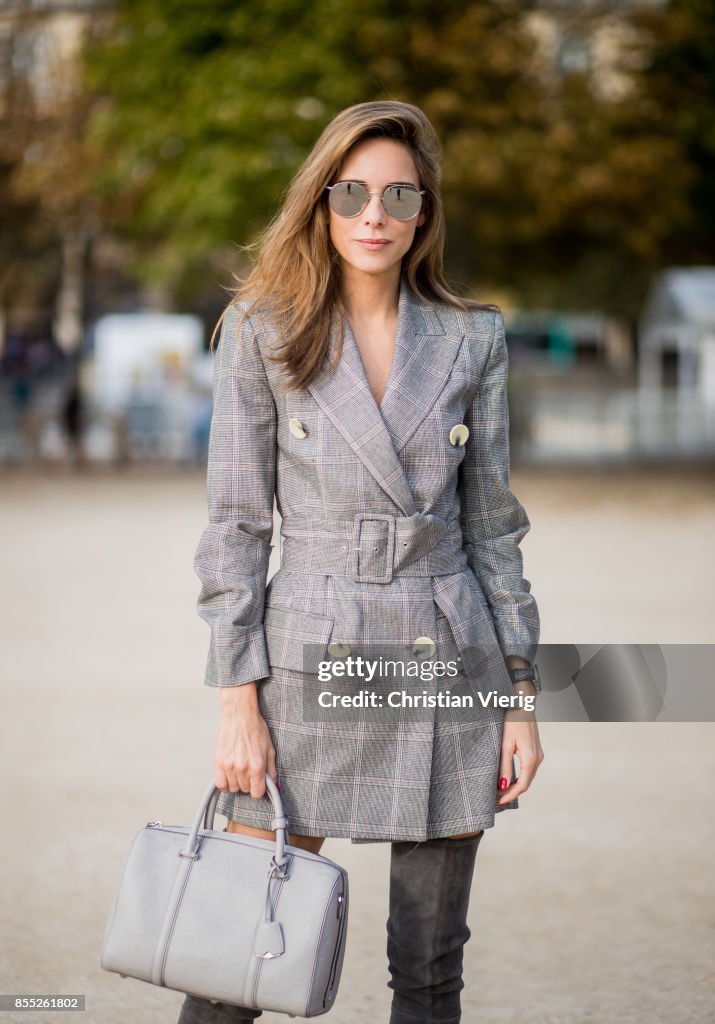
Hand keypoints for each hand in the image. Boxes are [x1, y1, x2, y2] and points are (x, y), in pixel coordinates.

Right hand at [214, 683, 277, 799]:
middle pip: (244, 790)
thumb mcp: (270, 749)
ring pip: (232, 788)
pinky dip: (224, 783)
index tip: (258, 785)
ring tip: (239, 770)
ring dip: (236, 782)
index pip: (257, 793)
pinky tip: (229, 775)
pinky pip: (220, 784)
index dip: (258, 790)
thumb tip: (272, 783)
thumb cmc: (255, 728)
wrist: (240, 715)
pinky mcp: (219, 762)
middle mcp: (243, 768)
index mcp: (257, 766)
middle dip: (248, 783)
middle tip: (249, 772)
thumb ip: (271, 769)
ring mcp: (229, 766)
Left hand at [496, 702, 543, 806]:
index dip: (510, 795)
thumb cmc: (512, 722)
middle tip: (497, 799)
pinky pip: (528, 770)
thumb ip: (504, 766)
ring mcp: (538, 755)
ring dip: (515, 786)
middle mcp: (537, 758)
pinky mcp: (536, 751)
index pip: (522, 785)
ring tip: (500, 791)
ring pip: (527, 777)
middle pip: (526, 783)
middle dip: (512, 793)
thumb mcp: (505, 745)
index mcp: (530, 758)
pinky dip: (519, 777)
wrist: (522, 704)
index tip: (498, 802)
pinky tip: (509, 779)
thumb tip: (502, 786)